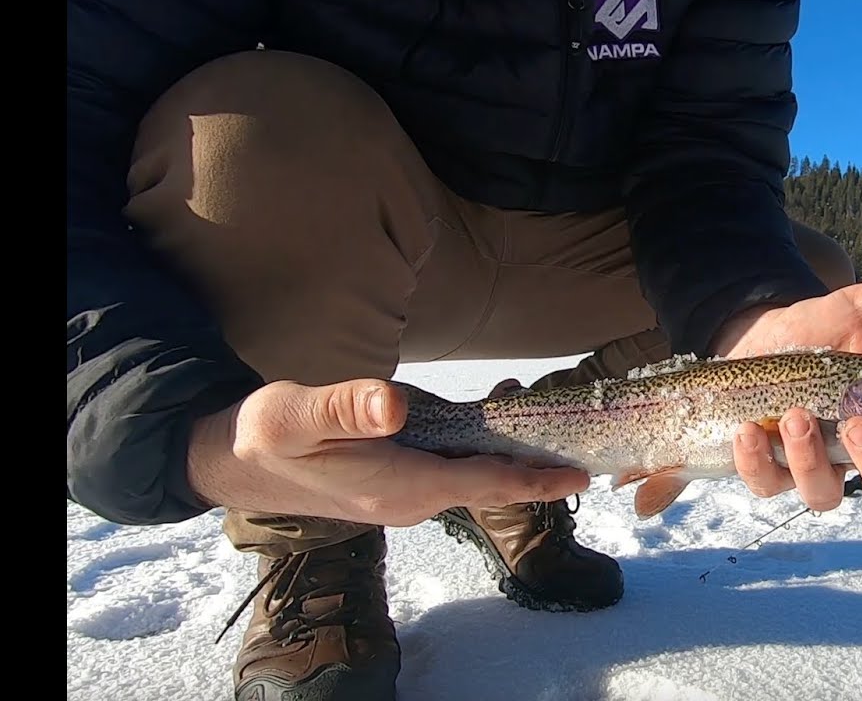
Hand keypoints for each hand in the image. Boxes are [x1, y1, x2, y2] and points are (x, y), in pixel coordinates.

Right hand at [185, 378, 589, 526]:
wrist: (233, 460)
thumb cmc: (263, 435)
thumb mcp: (294, 414)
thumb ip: (344, 406)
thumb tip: (393, 404)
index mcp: (396, 485)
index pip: (481, 484)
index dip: (532, 480)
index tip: (578, 476)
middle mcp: (408, 498)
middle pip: (488, 484)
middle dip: (536, 468)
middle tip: (587, 444)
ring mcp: (404, 493)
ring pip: (473, 475)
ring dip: (512, 453)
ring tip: (549, 417)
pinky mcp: (397, 479)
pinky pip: (453, 467)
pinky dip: (482, 446)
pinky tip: (497, 416)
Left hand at [713, 282, 861, 510]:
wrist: (757, 330)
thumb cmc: (820, 327)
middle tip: (857, 425)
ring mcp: (817, 466)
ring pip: (825, 495)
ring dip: (810, 461)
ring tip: (794, 416)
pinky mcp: (770, 468)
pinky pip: (768, 484)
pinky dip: (757, 462)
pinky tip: (749, 430)